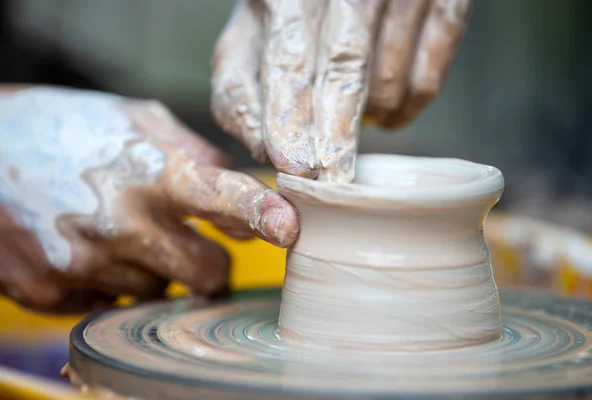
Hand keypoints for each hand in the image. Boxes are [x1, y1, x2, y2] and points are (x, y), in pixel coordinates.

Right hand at [0, 86, 297, 313]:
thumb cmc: (67, 129)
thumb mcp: (137, 120)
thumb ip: (198, 155)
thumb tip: (245, 197)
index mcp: (150, 173)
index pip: (223, 197)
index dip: (262, 214)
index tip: (288, 229)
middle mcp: (122, 224)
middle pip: (208, 274)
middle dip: (207, 262)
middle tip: (182, 237)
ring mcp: (86, 265)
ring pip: (159, 291)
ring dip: (151, 268)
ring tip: (116, 230)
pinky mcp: (52, 292)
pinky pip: (111, 302)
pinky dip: (110, 280)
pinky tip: (85, 246)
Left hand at [211, 0, 470, 182]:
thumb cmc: (293, 10)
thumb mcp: (251, 35)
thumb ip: (241, 89)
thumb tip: (259, 148)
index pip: (290, 59)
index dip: (291, 116)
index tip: (294, 165)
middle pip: (345, 70)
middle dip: (337, 135)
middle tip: (333, 183)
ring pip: (389, 82)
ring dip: (369, 117)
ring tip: (350, 123)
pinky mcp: (449, 2)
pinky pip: (429, 80)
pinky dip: (407, 109)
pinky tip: (386, 114)